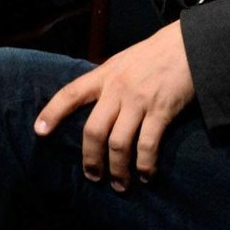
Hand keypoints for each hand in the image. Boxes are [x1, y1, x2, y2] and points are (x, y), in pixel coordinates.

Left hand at [34, 21, 195, 190]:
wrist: (190, 44)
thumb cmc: (156, 54)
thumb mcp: (124, 61)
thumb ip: (108, 82)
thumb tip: (96, 107)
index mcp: (105, 75)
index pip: (71, 93)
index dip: (53, 112)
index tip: (39, 132)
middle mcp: (118, 89)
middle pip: (93, 131)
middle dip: (90, 159)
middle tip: (93, 177)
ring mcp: (139, 100)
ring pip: (118, 144)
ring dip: (118, 170)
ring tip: (120, 185)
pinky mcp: (162, 111)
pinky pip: (147, 145)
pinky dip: (144, 165)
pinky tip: (146, 176)